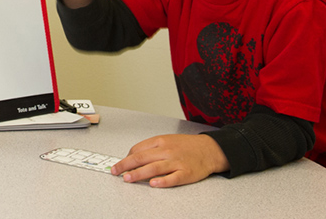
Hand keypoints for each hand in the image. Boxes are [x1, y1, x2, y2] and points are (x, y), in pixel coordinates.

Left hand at [111, 134, 229, 187]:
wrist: (210, 149)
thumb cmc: (187, 146)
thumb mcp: (168, 140)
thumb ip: (151, 147)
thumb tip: (133, 156)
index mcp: (161, 141)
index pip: (138, 149)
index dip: (126, 157)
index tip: (119, 165)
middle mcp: (167, 151)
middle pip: (142, 158)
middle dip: (126, 165)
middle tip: (115, 171)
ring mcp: (177, 162)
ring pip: (154, 168)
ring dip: (138, 173)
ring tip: (127, 178)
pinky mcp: (186, 173)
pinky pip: (173, 178)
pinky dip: (162, 181)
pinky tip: (153, 184)